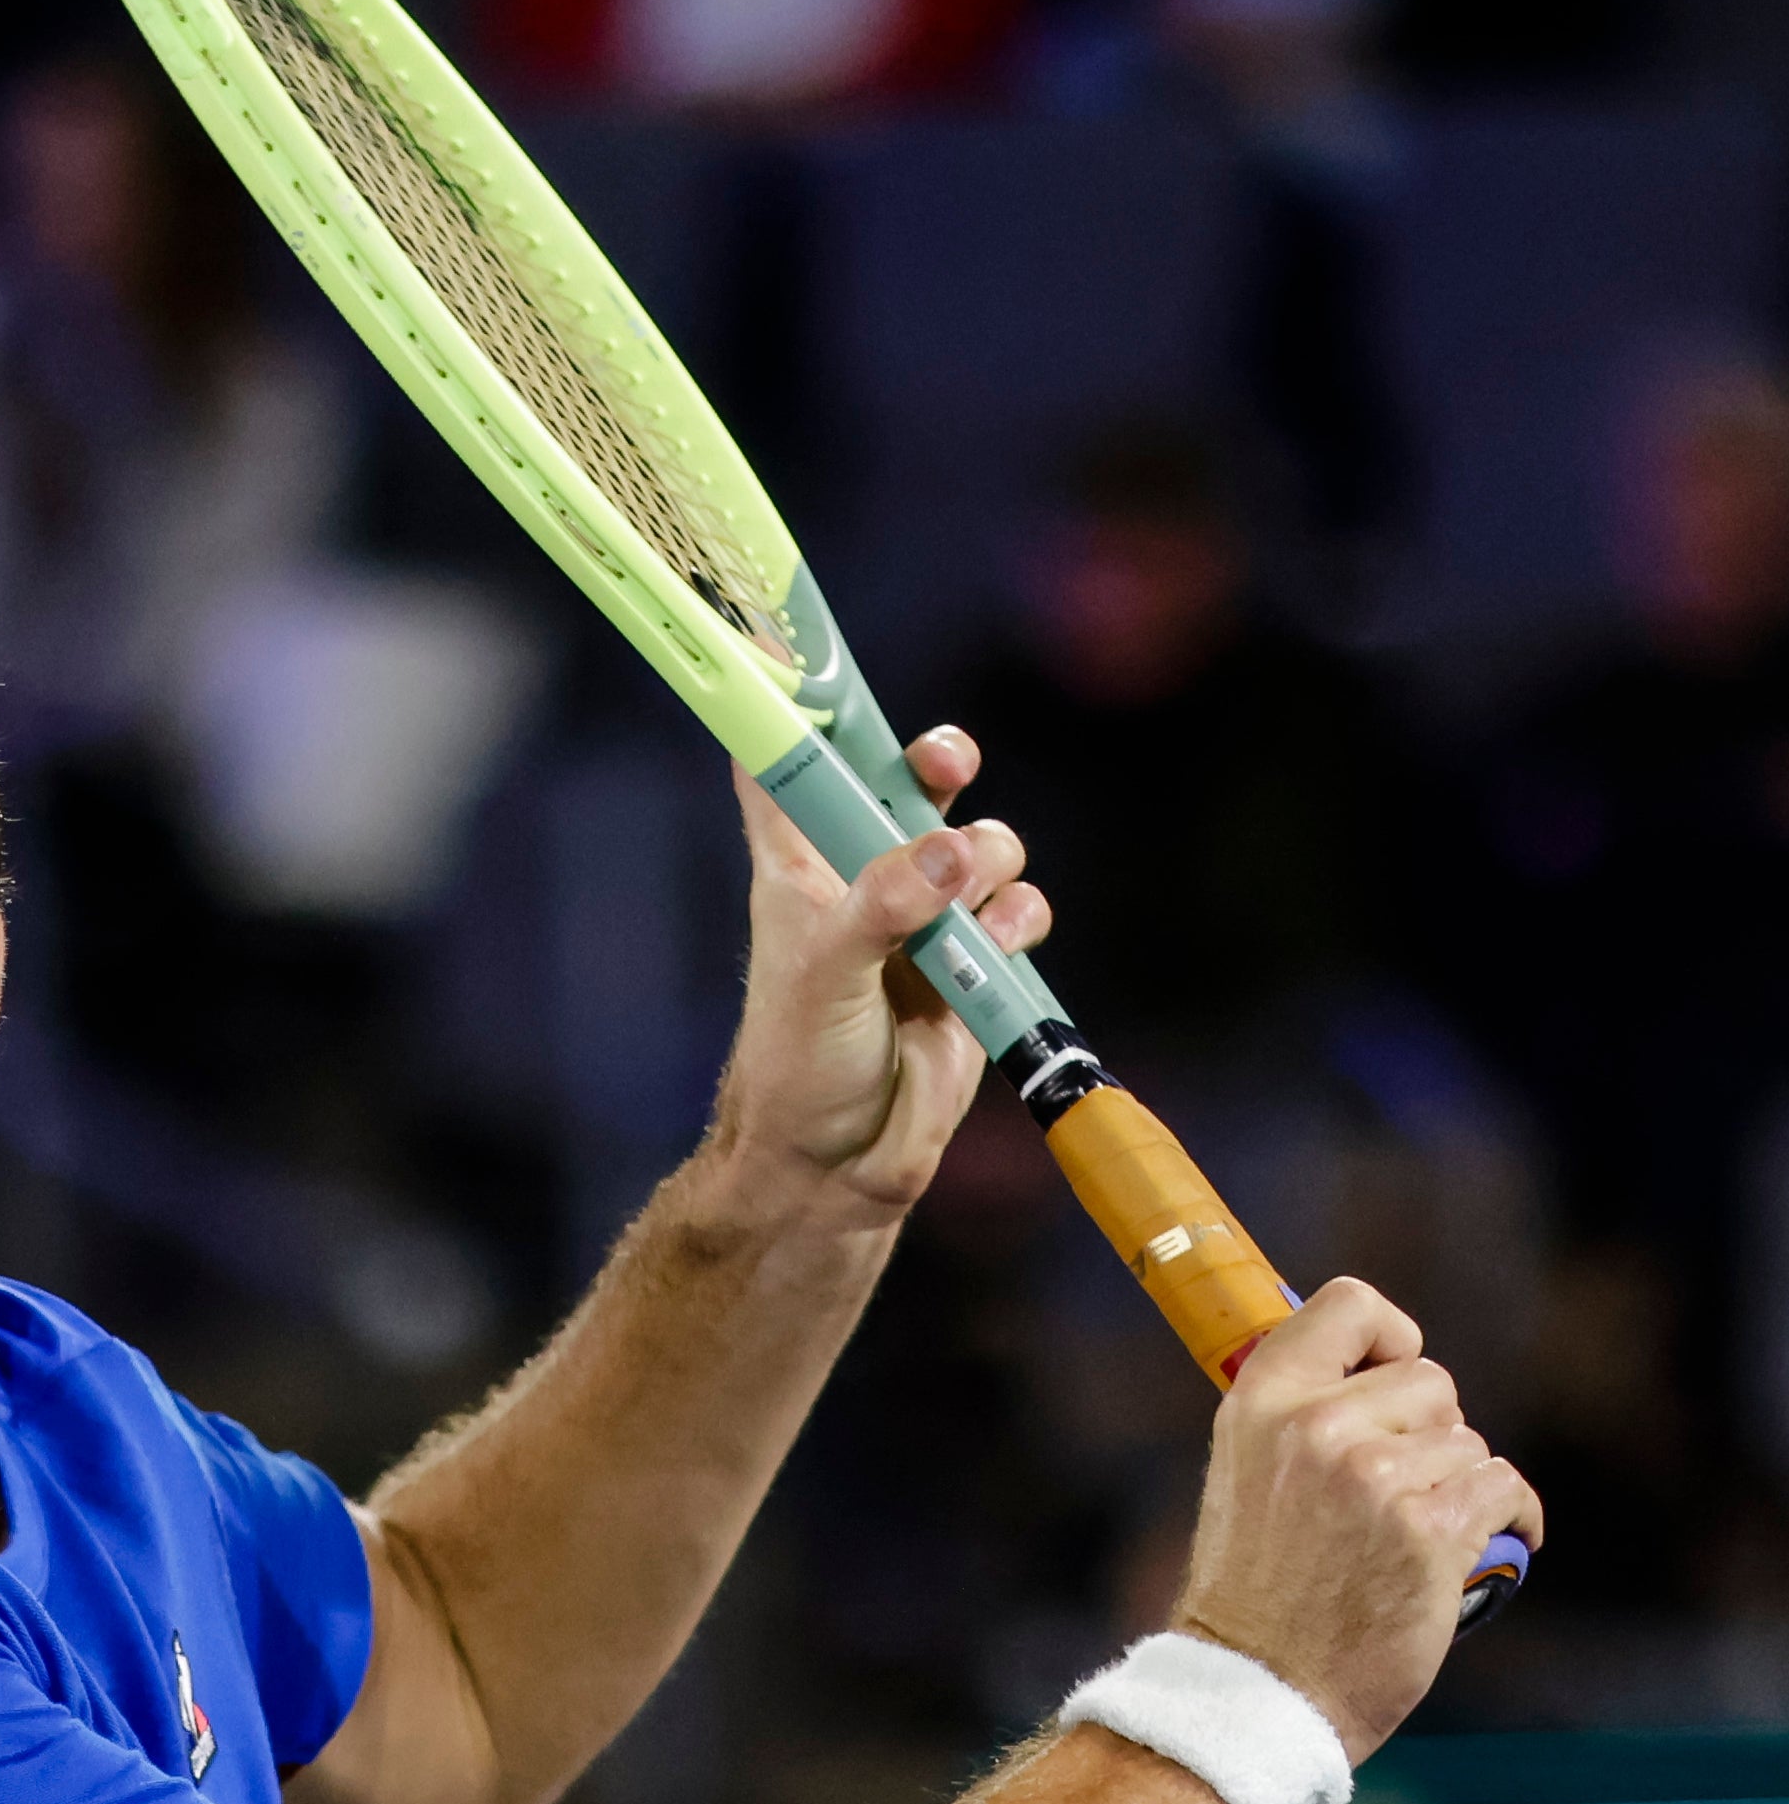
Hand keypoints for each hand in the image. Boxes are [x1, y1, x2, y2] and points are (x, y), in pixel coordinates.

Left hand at [705, 728, 1023, 1229]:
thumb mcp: (822, 978)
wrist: (838, 1162)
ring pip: (979, 842)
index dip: (793, 701)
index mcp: (797, 863)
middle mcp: (862, 877)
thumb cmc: (797, 1066)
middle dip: (938, 762)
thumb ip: (881, 907)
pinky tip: (995, 951)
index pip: (784, 761)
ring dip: (989, 853)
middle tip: (946, 764)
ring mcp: (924, 916)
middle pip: (905, 781)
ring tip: (969, 896)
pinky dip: (1019, 918)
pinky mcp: (975, 961)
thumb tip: (946, 852)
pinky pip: (1019, 909)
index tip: (796, 640)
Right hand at [1177, 1279, 1549, 1757]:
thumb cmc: (1257, 1591)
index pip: (1348, 1305)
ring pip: (1470, 1445)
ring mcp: (1376, 1477)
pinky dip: (1509, 1521)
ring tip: (1418, 1539)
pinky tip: (1483, 1549)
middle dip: (1432, 1433)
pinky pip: (1505, 1489)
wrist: (1258, 1687)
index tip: (1393, 1369)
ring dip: (1460, 1488)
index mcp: (1261, 1404)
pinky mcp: (1432, 1529)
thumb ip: (1298, 1419)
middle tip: (1400, 1493)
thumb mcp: (1247, 1477)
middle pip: (1431, 1382)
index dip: (1389, 1334)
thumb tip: (1373, 1370)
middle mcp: (1315, 1427)